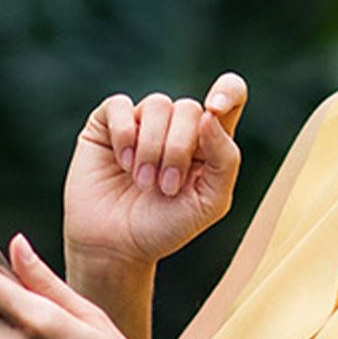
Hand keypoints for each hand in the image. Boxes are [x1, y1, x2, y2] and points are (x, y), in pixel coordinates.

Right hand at [64, 73, 247, 264]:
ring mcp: (140, 122)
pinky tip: (123, 162)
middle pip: (189, 108)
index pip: (230, 94)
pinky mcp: (107, 124)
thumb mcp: (210, 202)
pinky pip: (119, 105)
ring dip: (152, 148)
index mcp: (209, 141)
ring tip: (143, 182)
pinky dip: (124, 134)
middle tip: (166, 187)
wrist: (116, 247)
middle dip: (178, 150)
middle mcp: (176, 126)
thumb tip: (210, 115)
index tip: (215, 110)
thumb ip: (225, 159)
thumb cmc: (164, 227)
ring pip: (157, 105)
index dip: (228, 91)